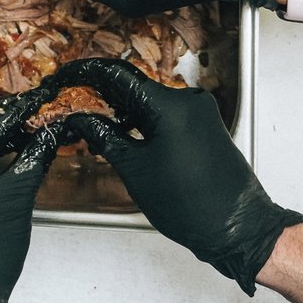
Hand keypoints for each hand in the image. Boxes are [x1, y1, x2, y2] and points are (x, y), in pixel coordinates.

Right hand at [61, 58, 302, 294]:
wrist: (237, 228)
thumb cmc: (190, 204)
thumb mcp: (135, 169)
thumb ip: (104, 136)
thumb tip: (81, 119)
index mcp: (169, 105)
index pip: (118, 75)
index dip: (86, 73)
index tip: (65, 77)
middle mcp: (188, 101)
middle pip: (133, 87)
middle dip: (101, 97)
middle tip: (73, 109)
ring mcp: (199, 113)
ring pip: (148, 102)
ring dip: (121, 112)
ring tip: (94, 129)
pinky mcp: (204, 127)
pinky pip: (165, 115)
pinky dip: (141, 122)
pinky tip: (122, 137)